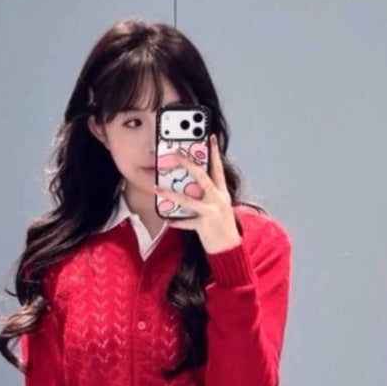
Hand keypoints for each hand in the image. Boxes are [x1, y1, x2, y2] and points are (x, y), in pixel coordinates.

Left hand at [153, 134, 239, 252]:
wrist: (230, 248)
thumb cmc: (222, 226)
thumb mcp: (220, 206)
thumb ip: (210, 194)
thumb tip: (193, 184)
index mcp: (222, 193)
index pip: (218, 168)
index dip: (215, 152)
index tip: (211, 137)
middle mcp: (218, 199)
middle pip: (202, 177)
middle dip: (188, 164)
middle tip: (175, 153)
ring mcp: (211, 212)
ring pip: (188, 199)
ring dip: (170, 193)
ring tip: (156, 187)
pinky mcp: (204, 225)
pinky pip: (186, 222)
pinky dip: (176, 221)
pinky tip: (167, 219)